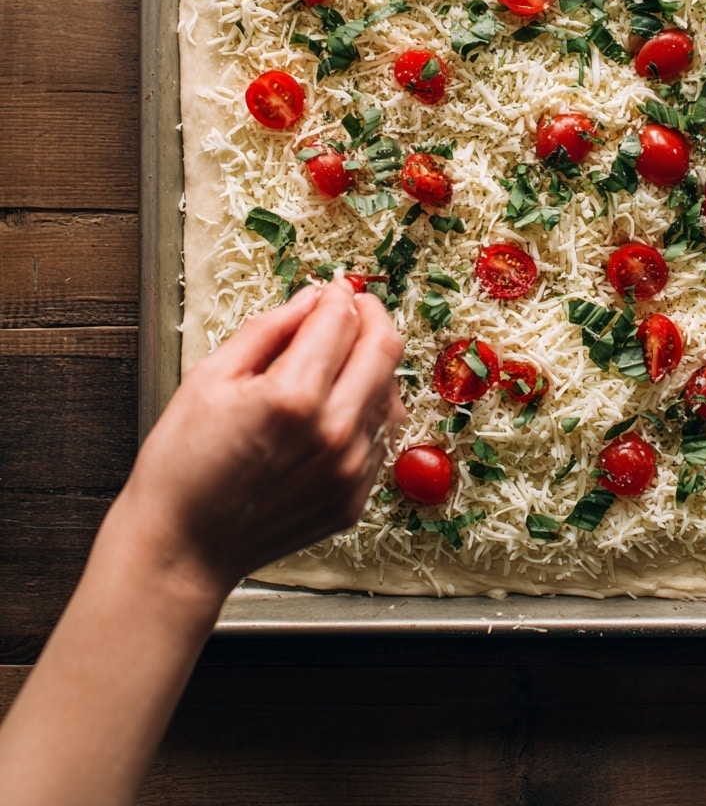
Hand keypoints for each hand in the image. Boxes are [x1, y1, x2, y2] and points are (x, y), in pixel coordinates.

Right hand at [113, 280, 404, 600]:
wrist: (182, 549)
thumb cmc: (183, 466)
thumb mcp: (210, 377)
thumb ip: (268, 329)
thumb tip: (311, 299)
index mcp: (294, 396)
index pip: (341, 320)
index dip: (339, 295)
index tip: (333, 288)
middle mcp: (334, 432)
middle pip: (385, 349)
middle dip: (371, 316)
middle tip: (353, 307)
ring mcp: (351, 470)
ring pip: (391, 393)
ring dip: (373, 363)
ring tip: (342, 358)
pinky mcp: (355, 498)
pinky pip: (381, 436)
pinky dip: (368, 409)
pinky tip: (338, 405)